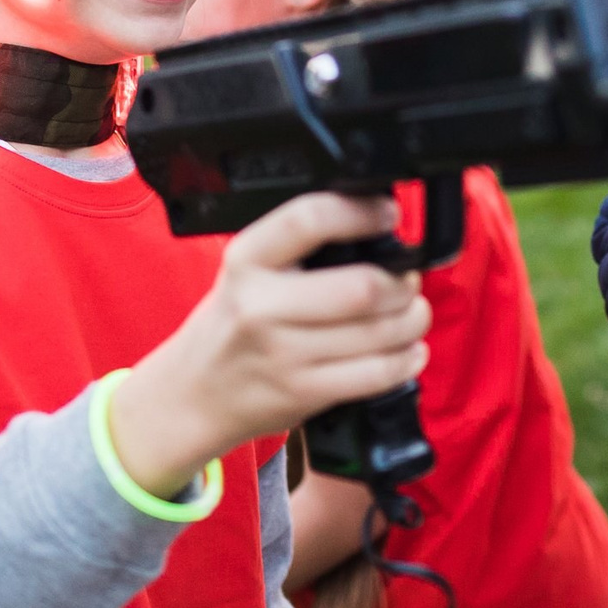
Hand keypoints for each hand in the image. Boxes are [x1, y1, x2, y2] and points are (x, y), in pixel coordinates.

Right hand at [108, 193, 429, 499]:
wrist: (193, 394)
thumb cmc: (230, 326)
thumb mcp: (247, 271)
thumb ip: (298, 248)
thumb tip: (375, 229)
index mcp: (247, 260)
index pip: (310, 219)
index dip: (362, 213)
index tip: (389, 214)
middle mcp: (262, 305)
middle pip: (363, 286)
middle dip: (403, 282)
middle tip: (408, 279)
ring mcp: (284, 354)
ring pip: (379, 332)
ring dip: (413, 320)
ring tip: (413, 313)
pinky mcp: (304, 393)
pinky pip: (376, 375)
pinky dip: (407, 360)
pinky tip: (409, 350)